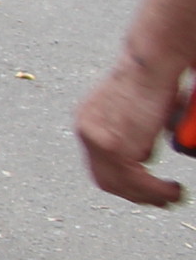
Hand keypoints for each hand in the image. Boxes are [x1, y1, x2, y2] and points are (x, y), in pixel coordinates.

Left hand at [77, 50, 191, 208]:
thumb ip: (139, 128)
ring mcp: (96, 139)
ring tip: (173, 196)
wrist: (152, 59)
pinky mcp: (113, 146)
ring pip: (122, 184)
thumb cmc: (153, 76)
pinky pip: (135, 181)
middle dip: (135, 194)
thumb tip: (155, 148)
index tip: (144, 187)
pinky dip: (156, 190)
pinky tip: (172, 190)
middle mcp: (86, 130)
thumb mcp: (138, 106)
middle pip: (105, 178)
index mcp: (88, 119)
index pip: (99, 161)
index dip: (122, 179)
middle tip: (161, 199)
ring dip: (150, 195)